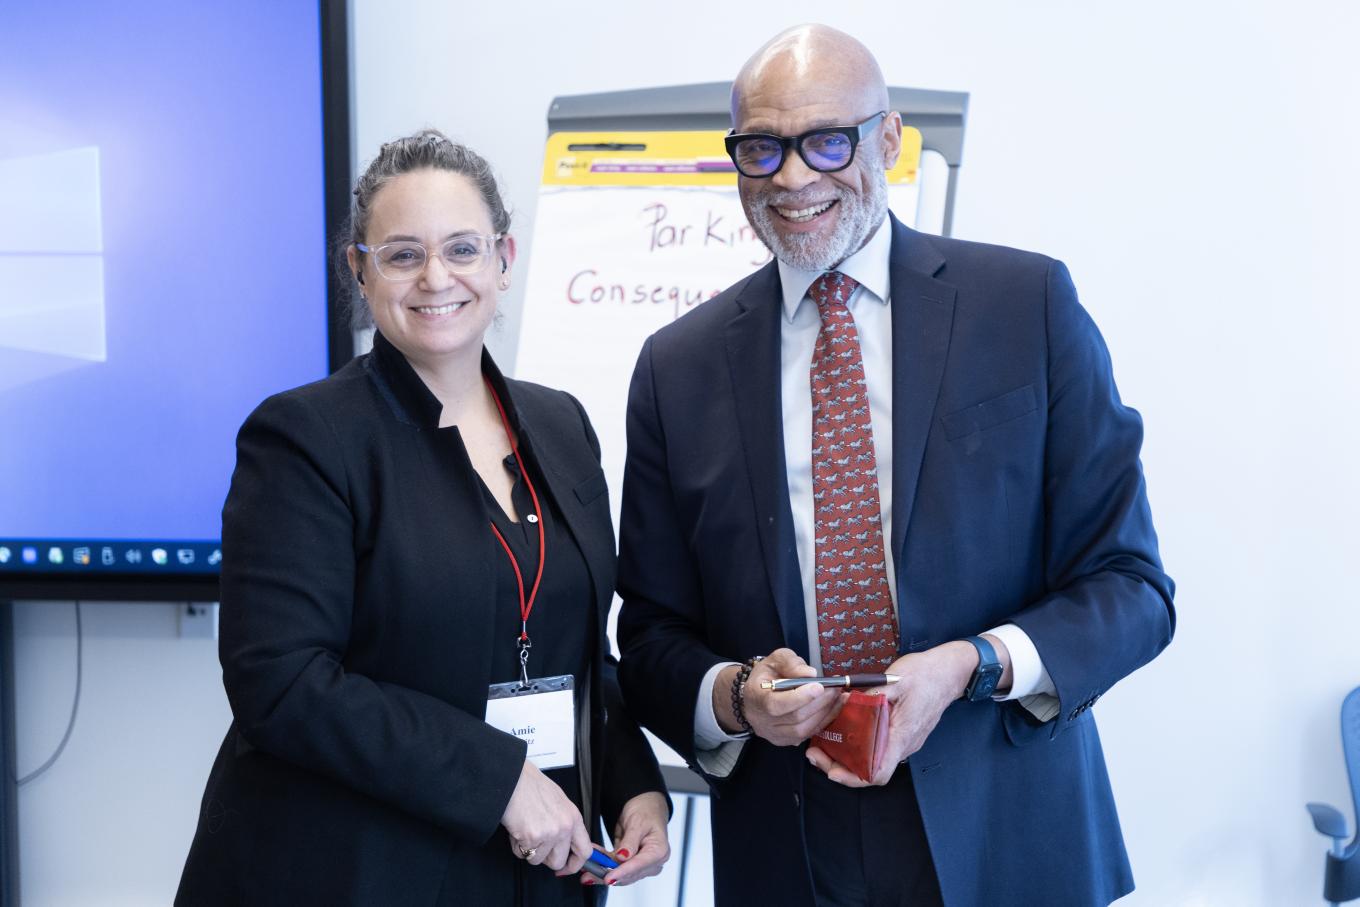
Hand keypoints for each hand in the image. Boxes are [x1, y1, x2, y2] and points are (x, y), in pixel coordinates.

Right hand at [501, 760, 591, 873]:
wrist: (512, 778)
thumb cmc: (530, 786)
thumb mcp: (558, 802)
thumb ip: (564, 823)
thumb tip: (566, 844)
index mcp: (573, 817)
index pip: (585, 850)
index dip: (575, 864)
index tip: (567, 867)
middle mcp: (564, 827)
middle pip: (559, 861)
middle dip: (545, 858)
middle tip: (536, 845)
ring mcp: (549, 833)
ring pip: (537, 860)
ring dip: (528, 849)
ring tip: (524, 829)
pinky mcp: (531, 838)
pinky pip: (521, 853)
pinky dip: (516, 845)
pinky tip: (516, 828)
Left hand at [577, 791, 669, 887]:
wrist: (645, 807)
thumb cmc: (646, 811)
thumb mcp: (637, 822)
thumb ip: (630, 841)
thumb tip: (623, 858)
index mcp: (659, 851)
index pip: (639, 865)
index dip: (622, 872)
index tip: (609, 877)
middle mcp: (653, 862)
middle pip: (628, 874)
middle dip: (608, 874)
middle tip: (589, 873)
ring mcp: (643, 865)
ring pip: (620, 874)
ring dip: (602, 872)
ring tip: (586, 871)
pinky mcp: (632, 865)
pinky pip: (616, 868)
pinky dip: (603, 865)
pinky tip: (592, 864)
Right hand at [714, 648, 843, 745]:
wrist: (755, 698)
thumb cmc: (767, 676)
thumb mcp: (775, 660)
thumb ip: (791, 663)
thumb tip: (810, 673)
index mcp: (756, 698)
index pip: (776, 705)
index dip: (799, 697)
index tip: (819, 686)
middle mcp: (763, 722)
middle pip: (795, 718)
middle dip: (819, 703)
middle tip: (836, 688)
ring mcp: (774, 735)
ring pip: (803, 730)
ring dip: (825, 713)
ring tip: (838, 697)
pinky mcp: (786, 741)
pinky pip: (808, 735)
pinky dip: (824, 721)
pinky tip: (834, 707)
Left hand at [806, 640, 977, 786]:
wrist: (949, 672)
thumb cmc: (925, 674)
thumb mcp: (894, 681)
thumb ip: (870, 696)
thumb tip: (844, 703)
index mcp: (901, 735)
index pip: (877, 773)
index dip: (852, 777)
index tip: (831, 770)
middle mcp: (903, 744)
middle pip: (869, 769)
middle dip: (839, 766)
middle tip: (815, 752)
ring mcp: (904, 741)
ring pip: (872, 759)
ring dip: (847, 756)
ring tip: (823, 742)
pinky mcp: (902, 734)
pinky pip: (879, 747)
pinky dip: (859, 745)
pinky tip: (844, 730)